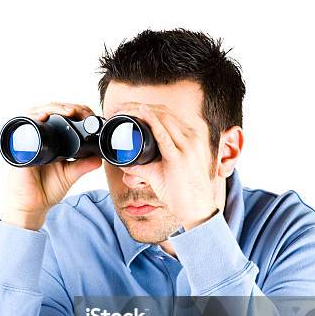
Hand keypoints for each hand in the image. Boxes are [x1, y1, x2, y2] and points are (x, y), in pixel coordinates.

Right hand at [1, 102, 101, 229]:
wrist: (32, 206)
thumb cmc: (46, 190)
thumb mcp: (70, 175)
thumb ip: (83, 165)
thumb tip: (99, 158)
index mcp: (51, 141)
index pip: (60, 117)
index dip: (74, 112)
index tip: (87, 115)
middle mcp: (39, 137)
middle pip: (50, 110)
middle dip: (66, 107)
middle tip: (79, 112)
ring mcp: (28, 139)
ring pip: (38, 112)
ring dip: (53, 108)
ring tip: (67, 111)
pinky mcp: (19, 145)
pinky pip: (24, 126)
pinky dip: (33, 117)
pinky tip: (44, 116)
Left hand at [118, 103, 218, 229]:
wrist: (197, 209)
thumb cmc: (183, 191)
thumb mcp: (164, 172)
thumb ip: (145, 165)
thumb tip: (125, 164)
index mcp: (190, 136)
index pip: (166, 113)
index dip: (144, 107)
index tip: (125, 109)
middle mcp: (192, 136)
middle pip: (162, 111)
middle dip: (136, 106)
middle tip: (117, 108)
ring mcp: (188, 145)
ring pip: (161, 118)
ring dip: (138, 111)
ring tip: (120, 111)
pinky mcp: (180, 157)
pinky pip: (164, 135)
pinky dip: (151, 121)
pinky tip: (141, 112)